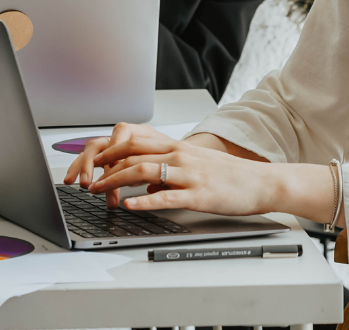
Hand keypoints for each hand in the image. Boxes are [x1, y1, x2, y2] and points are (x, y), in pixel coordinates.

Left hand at [87, 133, 277, 215]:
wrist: (261, 181)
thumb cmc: (229, 176)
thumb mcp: (195, 166)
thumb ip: (169, 171)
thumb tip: (146, 183)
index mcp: (177, 148)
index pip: (135, 142)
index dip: (111, 150)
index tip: (93, 161)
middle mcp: (179, 156)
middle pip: (133, 154)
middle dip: (105, 166)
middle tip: (87, 177)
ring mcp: (188, 174)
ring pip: (143, 170)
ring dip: (116, 181)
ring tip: (99, 191)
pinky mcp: (198, 194)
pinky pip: (165, 196)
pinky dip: (144, 200)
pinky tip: (129, 205)